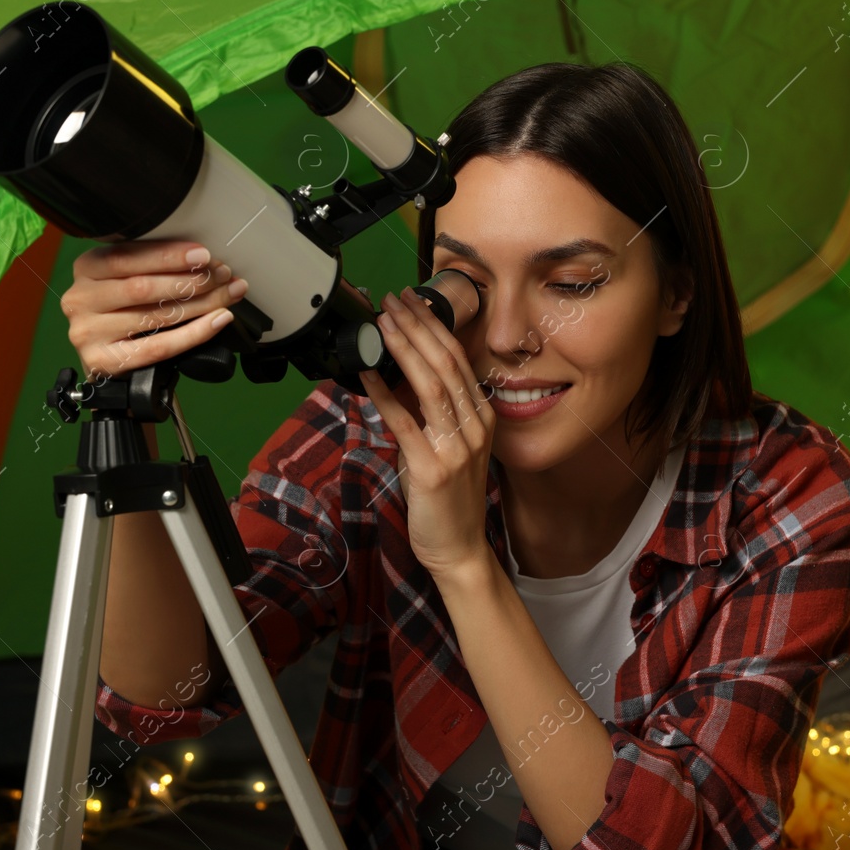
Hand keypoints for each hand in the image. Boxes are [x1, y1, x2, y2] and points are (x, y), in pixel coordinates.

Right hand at [61, 240, 247, 381]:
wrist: (110, 361)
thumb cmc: (124, 312)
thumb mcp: (128, 279)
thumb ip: (152, 266)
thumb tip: (203, 257)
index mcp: (87, 268)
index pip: (128, 257)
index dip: (169, 256)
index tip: (203, 254)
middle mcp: (81, 299)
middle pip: (143, 287)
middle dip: (191, 280)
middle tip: (223, 275)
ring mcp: (89, 332)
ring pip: (155, 315)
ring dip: (201, 304)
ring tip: (228, 295)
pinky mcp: (104, 361)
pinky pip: (159, 346)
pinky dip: (195, 333)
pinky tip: (217, 321)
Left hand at [361, 288, 496, 577]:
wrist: (458, 549)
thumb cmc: (449, 500)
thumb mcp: (447, 447)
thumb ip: (429, 413)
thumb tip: (397, 374)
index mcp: (481, 417)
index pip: (457, 359)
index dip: (433, 327)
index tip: (411, 302)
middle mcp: (474, 427)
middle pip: (445, 364)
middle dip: (417, 326)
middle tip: (392, 300)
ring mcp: (457, 448)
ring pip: (431, 384)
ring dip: (404, 349)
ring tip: (383, 323)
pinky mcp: (433, 469)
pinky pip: (405, 423)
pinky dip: (385, 395)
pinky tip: (368, 375)